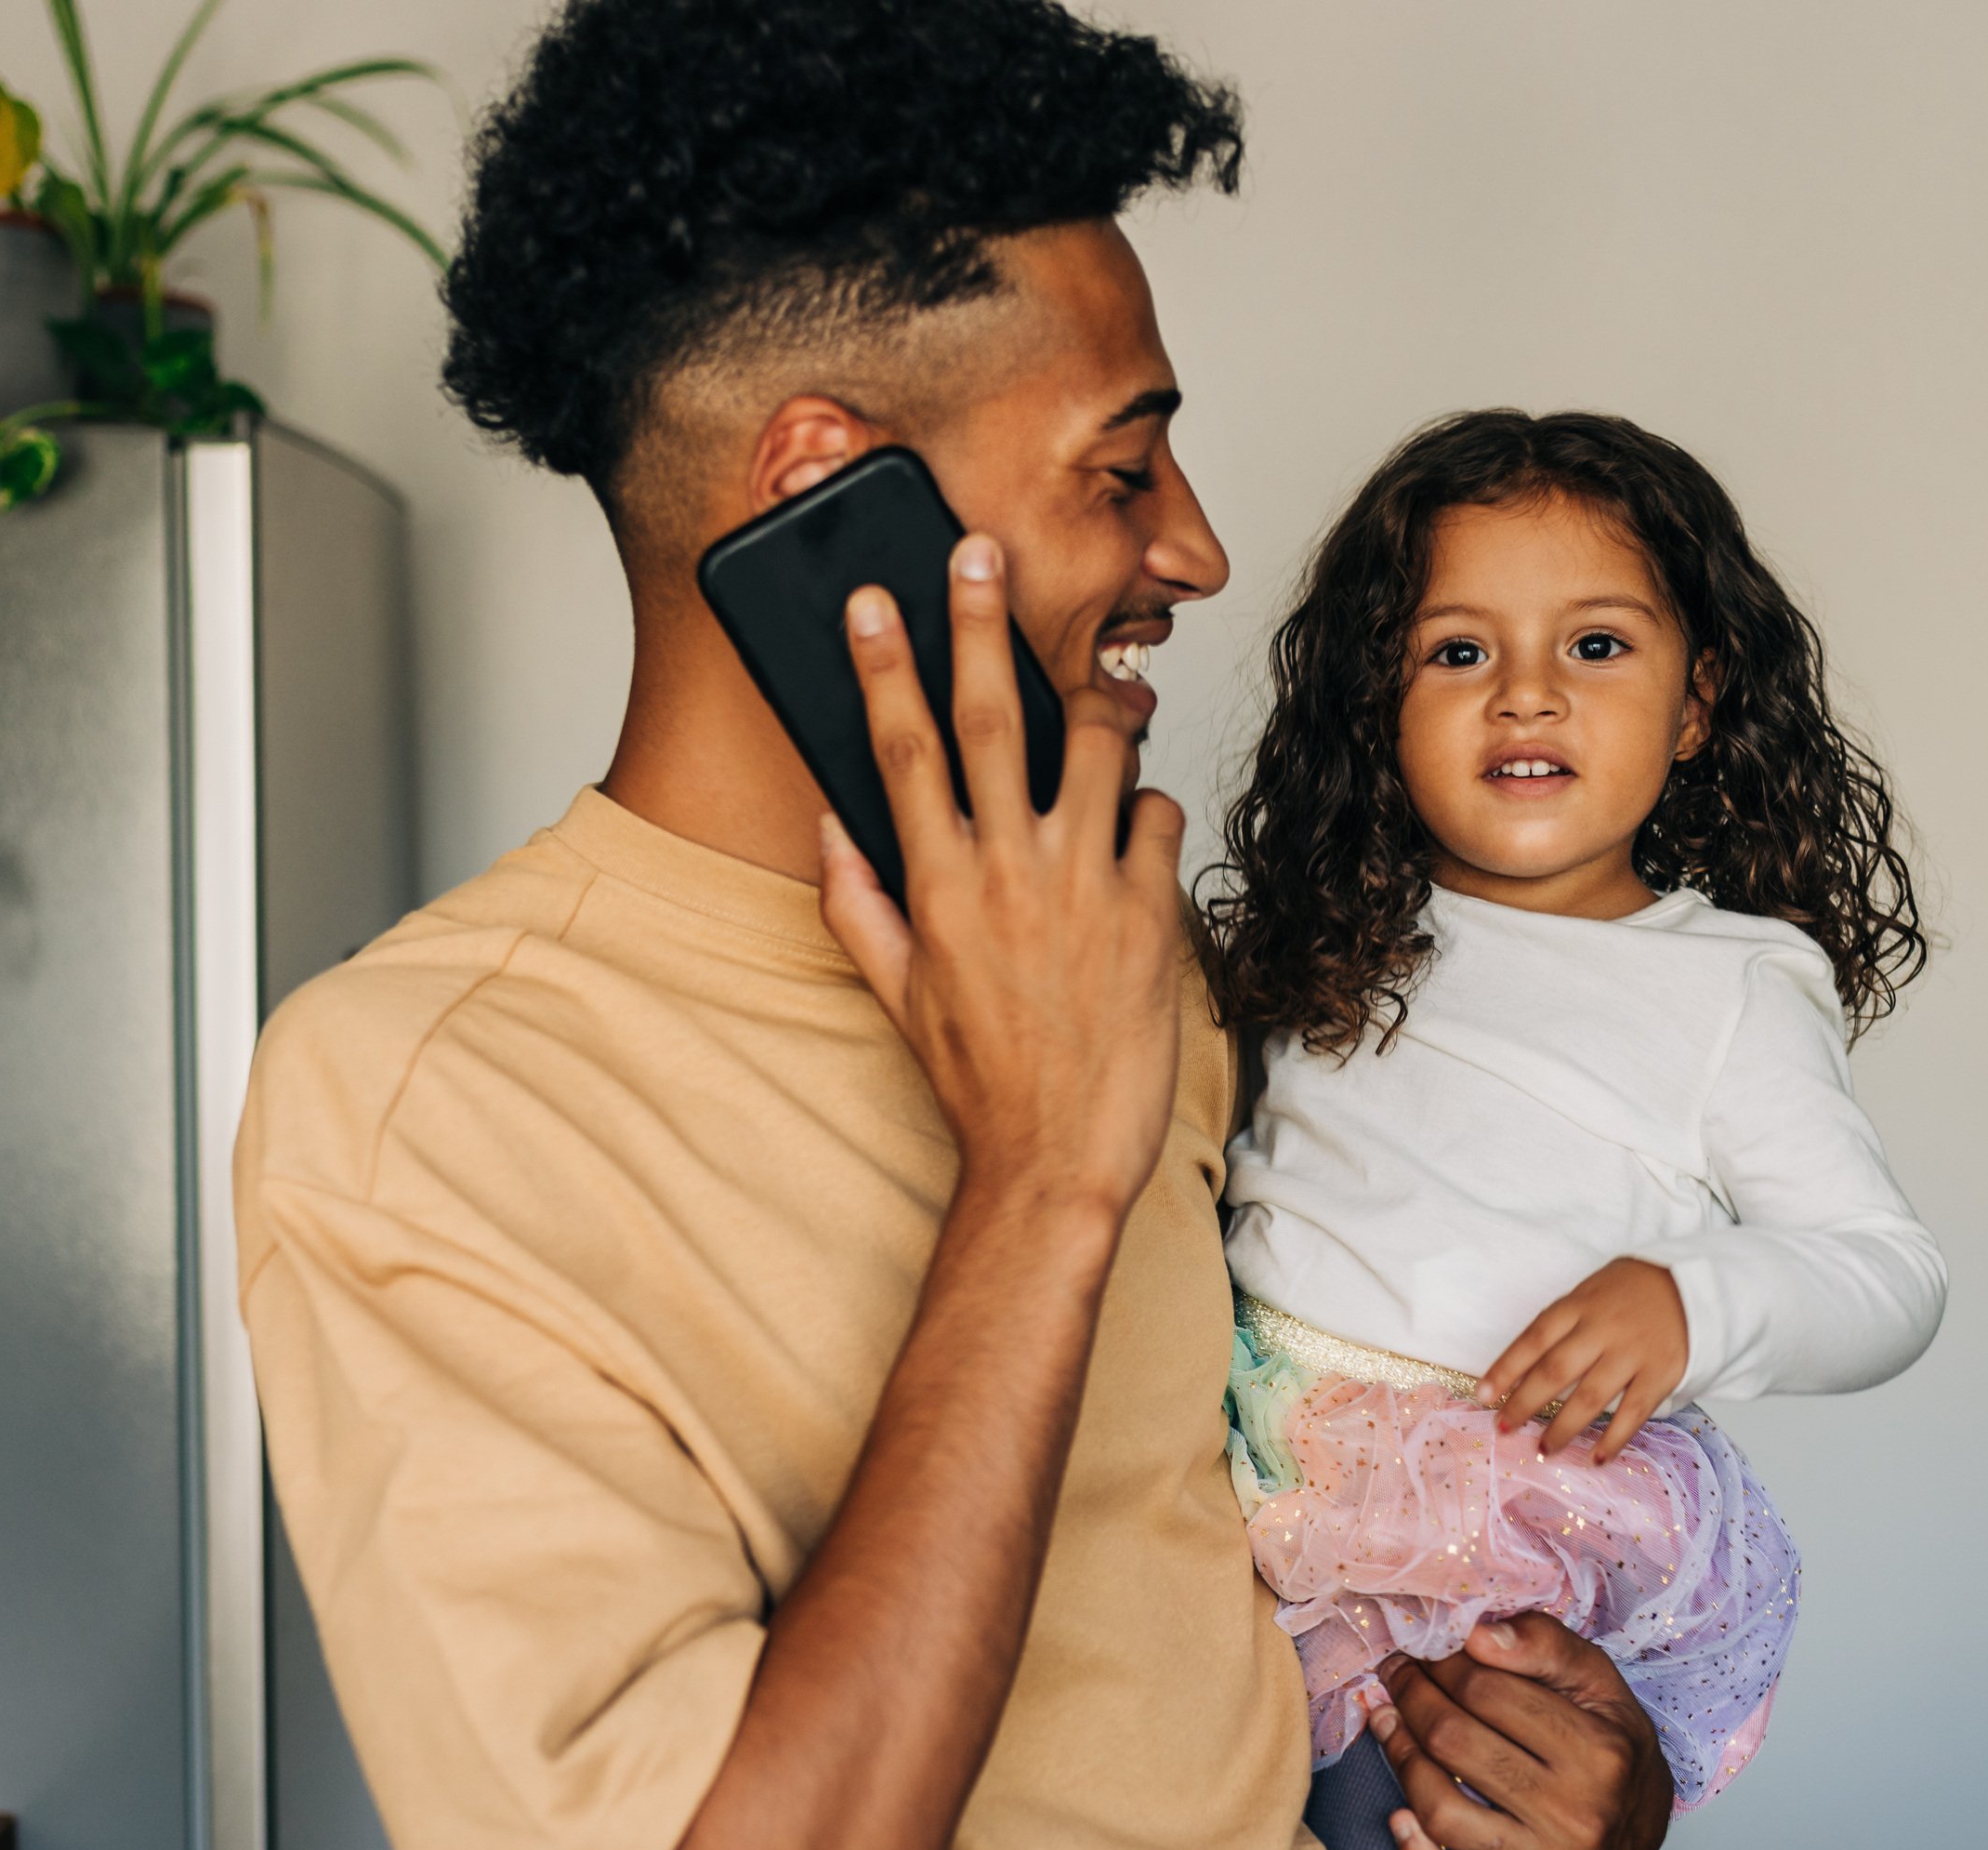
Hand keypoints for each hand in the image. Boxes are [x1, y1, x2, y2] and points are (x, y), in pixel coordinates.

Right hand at [817, 535, 1188, 1223]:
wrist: (1055, 1159)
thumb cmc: (980, 1083)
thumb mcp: (897, 994)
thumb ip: (858, 903)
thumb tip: (832, 826)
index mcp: (935, 886)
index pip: (900, 749)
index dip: (886, 665)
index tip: (874, 600)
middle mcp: (1004, 872)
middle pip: (987, 718)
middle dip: (980, 625)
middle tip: (980, 552)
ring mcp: (1081, 887)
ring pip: (1093, 747)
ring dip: (1098, 704)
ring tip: (1106, 691)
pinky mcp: (1148, 912)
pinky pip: (1156, 817)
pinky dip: (1148, 807)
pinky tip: (1137, 831)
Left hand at [1367, 1614, 1674, 1849]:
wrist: (1642, 1829)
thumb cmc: (1611, 1749)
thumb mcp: (1596, 1684)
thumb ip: (1544, 1646)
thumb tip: (1478, 1635)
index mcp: (1602, 1754)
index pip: (1489, 1692)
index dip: (1443, 1663)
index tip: (1423, 1650)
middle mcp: (1580, 1820)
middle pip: (1456, 1746)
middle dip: (1412, 1698)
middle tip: (1396, 1676)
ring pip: (1443, 1814)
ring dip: (1400, 1761)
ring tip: (1389, 1725)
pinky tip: (1400, 1821)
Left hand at [1478, 1257, 1689, 1460]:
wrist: (1689, 1285)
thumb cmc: (1626, 1293)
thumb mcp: (1588, 1294)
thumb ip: (1560, 1327)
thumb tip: (1519, 1373)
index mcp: (1578, 1306)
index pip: (1533, 1339)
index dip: (1505, 1369)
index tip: (1481, 1396)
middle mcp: (1602, 1329)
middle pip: (1556, 1371)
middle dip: (1525, 1403)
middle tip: (1504, 1429)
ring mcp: (1632, 1353)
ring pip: (1591, 1397)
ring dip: (1563, 1428)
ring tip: (1544, 1449)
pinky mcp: (1660, 1374)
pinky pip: (1633, 1413)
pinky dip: (1613, 1439)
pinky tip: (1595, 1459)